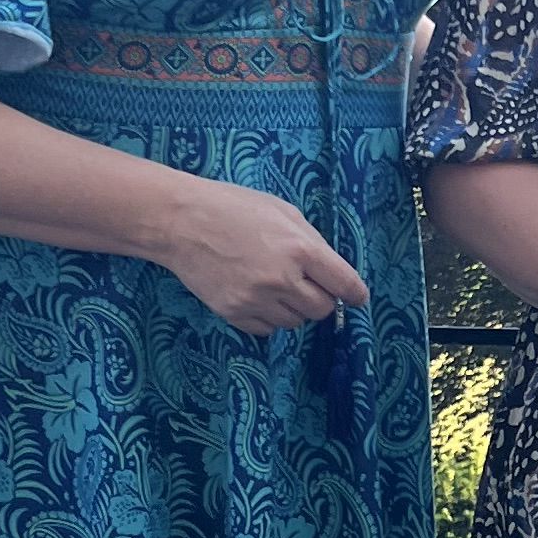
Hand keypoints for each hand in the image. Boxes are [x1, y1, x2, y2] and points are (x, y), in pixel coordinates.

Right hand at [157, 179, 370, 331]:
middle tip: (307, 284)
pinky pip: (267, 330)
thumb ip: (312, 242)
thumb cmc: (233, 207)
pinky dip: (269, 318)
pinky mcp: (234, 313)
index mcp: (300, 249)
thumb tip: (333, 271)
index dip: (356, 294)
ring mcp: (256, 300)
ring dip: (294, 308)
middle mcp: (282, 279)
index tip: (356, 298)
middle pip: (323, 310)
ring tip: (275, 284)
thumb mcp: (283, 211)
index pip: (345, 285)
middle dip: (322, 299)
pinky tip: (257, 296)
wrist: (181, 222)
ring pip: (295, 322)